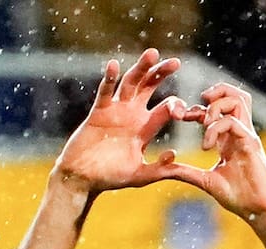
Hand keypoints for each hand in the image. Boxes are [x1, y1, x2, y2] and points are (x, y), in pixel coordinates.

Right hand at [52, 49, 189, 193]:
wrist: (83, 178)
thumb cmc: (110, 178)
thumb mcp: (139, 176)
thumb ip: (158, 169)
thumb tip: (174, 156)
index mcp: (145, 128)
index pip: (166, 109)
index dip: (177, 106)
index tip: (182, 111)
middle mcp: (132, 115)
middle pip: (150, 87)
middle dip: (162, 74)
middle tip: (175, 62)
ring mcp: (115, 111)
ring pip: (130, 83)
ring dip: (141, 68)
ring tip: (152, 54)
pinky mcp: (98, 112)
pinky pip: (105, 92)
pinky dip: (109, 79)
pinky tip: (114, 65)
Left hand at [165, 84, 265, 220]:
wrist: (258, 211)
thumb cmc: (239, 197)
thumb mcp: (205, 182)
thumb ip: (186, 173)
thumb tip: (164, 170)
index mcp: (229, 140)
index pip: (217, 111)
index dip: (198, 109)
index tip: (183, 117)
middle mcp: (239, 133)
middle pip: (235, 95)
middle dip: (217, 90)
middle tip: (198, 104)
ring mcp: (247, 136)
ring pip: (239, 100)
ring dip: (216, 104)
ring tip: (203, 121)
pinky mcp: (251, 143)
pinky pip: (233, 122)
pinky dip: (215, 129)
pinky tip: (206, 147)